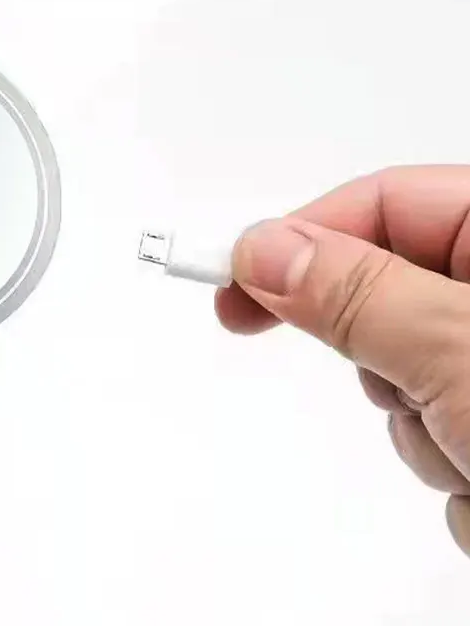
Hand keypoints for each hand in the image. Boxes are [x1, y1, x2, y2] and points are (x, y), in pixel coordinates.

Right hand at [216, 166, 469, 557]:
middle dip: (385, 361)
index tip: (230, 276)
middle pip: (387, 298)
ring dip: (424, 431)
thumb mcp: (467, 356)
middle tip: (414, 392)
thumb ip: (358, 294)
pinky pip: (432, 437)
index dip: (300, 236)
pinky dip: (453, 473)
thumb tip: (263, 249)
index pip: (387, 204)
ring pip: (403, 382)